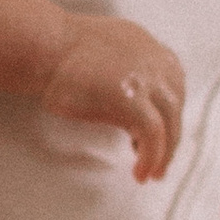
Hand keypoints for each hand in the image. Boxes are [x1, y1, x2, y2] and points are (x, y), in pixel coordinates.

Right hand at [41, 17, 186, 181]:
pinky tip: (140, 172)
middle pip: (175, 107)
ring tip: (150, 173)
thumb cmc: (60, 53)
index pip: (173, 86)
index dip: (167, 114)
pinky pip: (153, 136)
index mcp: (148, 47)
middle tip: (159, 163)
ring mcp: (146, 79)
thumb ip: (125, 68)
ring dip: (164, 154)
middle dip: (170, 138)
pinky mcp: (131, 99)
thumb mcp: (106, 51)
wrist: (44, 46)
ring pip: (170, 123)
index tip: (159, 134)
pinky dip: (151, 158)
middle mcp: (154, 60)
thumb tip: (129, 100)